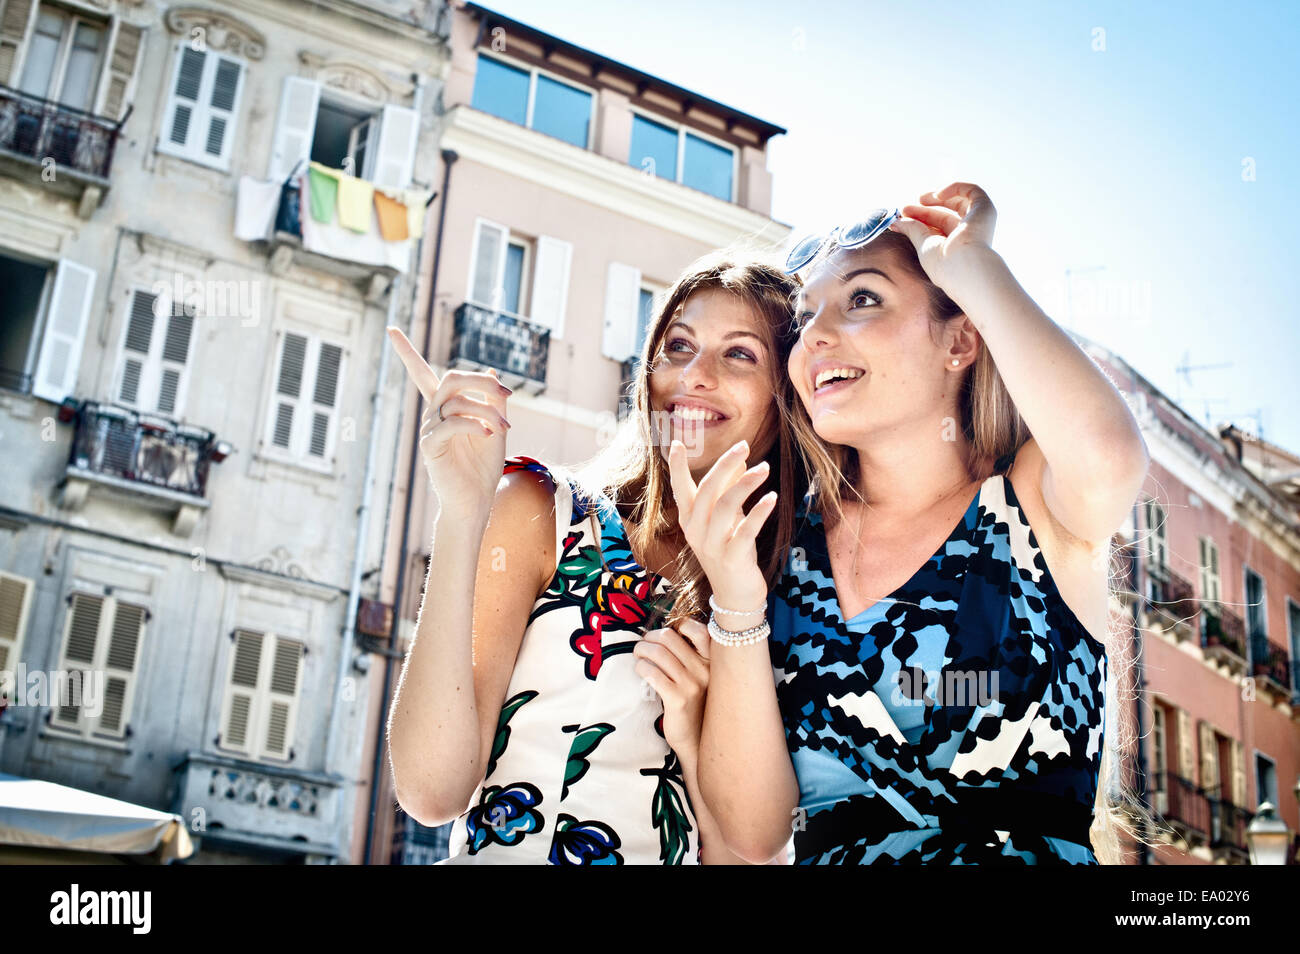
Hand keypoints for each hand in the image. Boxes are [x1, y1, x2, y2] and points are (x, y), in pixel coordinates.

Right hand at [386, 326, 510, 514]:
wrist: (476, 499)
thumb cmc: (483, 466)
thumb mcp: (496, 427)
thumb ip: (493, 400)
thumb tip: (492, 371)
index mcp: (446, 407)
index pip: (422, 373)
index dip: (406, 352)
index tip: (391, 329)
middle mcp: (433, 414)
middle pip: (451, 379)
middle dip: (481, 382)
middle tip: (505, 396)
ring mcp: (429, 429)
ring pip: (457, 402)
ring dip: (486, 411)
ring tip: (503, 429)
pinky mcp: (430, 446)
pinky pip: (451, 423)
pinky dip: (474, 424)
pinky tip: (487, 434)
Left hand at [633, 619, 709, 757]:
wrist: (696, 738)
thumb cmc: (693, 703)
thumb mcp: (699, 676)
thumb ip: (689, 656)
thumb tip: (662, 634)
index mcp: (713, 661)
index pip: (699, 630)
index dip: (678, 626)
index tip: (663, 636)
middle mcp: (705, 670)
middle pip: (669, 638)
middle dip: (650, 638)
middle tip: (642, 645)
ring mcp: (692, 685)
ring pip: (658, 653)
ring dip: (641, 651)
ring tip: (638, 656)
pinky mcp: (678, 699)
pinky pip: (652, 673)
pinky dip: (641, 668)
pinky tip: (641, 671)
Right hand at [667, 438, 774, 610]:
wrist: (735, 596)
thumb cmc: (731, 552)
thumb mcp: (727, 520)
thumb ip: (729, 492)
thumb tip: (739, 462)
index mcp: (690, 520)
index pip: (680, 488)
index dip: (677, 466)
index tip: (676, 442)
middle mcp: (696, 531)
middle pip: (707, 490)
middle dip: (725, 464)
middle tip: (744, 445)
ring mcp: (712, 546)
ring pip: (725, 507)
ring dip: (746, 484)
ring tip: (765, 468)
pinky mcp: (732, 559)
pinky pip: (745, 531)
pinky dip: (759, 512)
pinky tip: (771, 498)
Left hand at [889, 181, 998, 297]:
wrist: (964, 266)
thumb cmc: (944, 263)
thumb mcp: (923, 245)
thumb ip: (912, 230)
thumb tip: (895, 222)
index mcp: (956, 246)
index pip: (937, 226)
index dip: (920, 217)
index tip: (902, 215)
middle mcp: (969, 234)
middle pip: (946, 213)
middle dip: (925, 207)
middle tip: (906, 208)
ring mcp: (979, 221)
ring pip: (959, 200)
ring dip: (938, 195)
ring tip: (921, 198)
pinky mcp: (985, 209)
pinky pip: (972, 190)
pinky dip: (954, 188)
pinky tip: (938, 194)